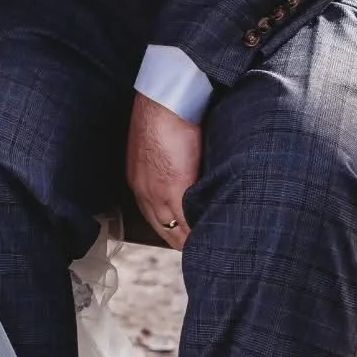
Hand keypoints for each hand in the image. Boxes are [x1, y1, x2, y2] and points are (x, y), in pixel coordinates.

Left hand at [127, 91, 202, 249]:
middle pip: (164, 230)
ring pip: (176, 231)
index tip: (189, 243)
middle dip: (183, 244)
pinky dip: (202, 232)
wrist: (165, 101)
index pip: (156, 219)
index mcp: (140, 181)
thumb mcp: (160, 149)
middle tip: (205, 256)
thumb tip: (188, 179)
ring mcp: (158, 193)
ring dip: (194, 242)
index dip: (174, 233)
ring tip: (216, 252)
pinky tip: (217, 239)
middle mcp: (145, 192)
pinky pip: (188, 222)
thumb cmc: (164, 117)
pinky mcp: (175, 188)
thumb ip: (170, 169)